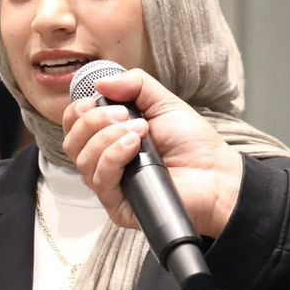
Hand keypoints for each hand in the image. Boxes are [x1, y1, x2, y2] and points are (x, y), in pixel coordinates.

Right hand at [61, 68, 243, 236]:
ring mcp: (111, 185)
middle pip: (72, 142)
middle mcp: (105, 162)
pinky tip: (134, 145)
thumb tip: (99, 83)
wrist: (216, 173)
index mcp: (110, 138)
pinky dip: (114, 156)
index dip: (79, 111)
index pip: (73, 125)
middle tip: (126, 115)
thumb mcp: (163, 102)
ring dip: (109, 137)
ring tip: (141, 130)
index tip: (102, 101)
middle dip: (94, 121)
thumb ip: (134, 85)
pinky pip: (100, 180)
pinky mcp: (118, 205)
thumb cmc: (192, 143)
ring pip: (83, 160)